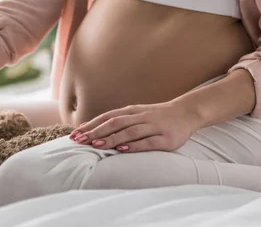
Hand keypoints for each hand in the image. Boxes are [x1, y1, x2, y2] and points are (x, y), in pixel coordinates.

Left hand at [69, 101, 201, 152]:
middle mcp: (140, 117)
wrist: (186, 112)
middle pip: (114, 123)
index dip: (90, 125)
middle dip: (95, 132)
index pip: (107, 117)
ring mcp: (153, 127)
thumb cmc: (156, 116)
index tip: (75, 134)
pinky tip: (122, 149)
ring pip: (129, 131)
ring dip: (112, 138)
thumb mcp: (135, 115)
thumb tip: (89, 128)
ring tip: (97, 145)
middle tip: (80, 140)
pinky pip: (147, 142)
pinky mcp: (165, 139)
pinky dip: (134, 145)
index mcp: (131, 111)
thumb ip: (116, 121)